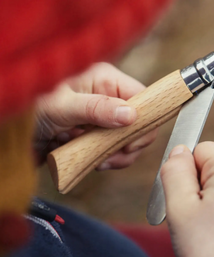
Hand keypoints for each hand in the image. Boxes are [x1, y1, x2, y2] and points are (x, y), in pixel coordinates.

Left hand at [35, 63, 157, 166]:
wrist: (11, 132)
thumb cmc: (31, 106)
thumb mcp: (62, 105)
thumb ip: (96, 108)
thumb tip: (131, 116)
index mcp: (105, 81)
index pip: (141, 97)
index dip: (144, 120)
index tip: (132, 141)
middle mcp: (108, 99)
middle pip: (139, 122)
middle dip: (130, 143)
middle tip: (114, 155)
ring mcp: (103, 121)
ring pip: (128, 140)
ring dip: (118, 154)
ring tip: (100, 161)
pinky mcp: (97, 137)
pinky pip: (114, 151)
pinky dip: (109, 160)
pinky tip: (96, 162)